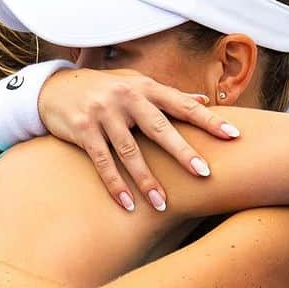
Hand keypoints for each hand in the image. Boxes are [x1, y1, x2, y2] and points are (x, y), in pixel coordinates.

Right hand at [39, 68, 239, 211]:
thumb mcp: (135, 83)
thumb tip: (204, 100)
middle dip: (183, 152)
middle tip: (205, 174)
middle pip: (159, 128)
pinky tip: (127, 204)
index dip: (209, 120)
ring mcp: (103, 113)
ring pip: (130, 151)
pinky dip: (115, 184)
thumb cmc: (103, 88)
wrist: (54, 86)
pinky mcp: (83, 129)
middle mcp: (126, 97)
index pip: (183, 104)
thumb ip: (167, 94)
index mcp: (145, 87)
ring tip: (163, 204)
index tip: (234, 135)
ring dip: (146, 180)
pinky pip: (102, 161)